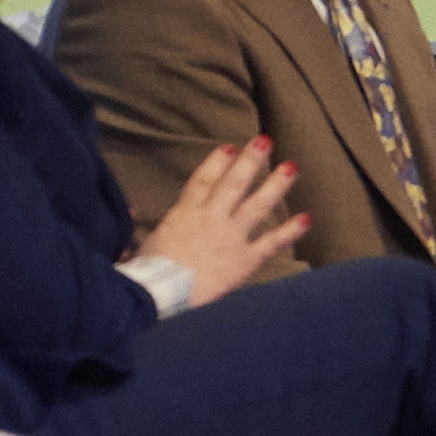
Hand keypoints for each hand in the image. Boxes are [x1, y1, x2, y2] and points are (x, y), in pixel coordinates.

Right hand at [147, 138, 304, 292]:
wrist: (161, 294)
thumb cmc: (145, 273)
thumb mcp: (137, 243)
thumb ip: (137, 222)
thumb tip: (128, 204)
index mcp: (184, 214)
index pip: (202, 181)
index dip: (216, 162)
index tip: (229, 147)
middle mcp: (211, 219)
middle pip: (233, 184)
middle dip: (251, 161)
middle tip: (265, 141)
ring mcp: (230, 238)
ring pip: (257, 206)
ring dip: (275, 185)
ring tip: (292, 167)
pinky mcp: (245, 260)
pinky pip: (272, 242)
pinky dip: (290, 230)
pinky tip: (307, 218)